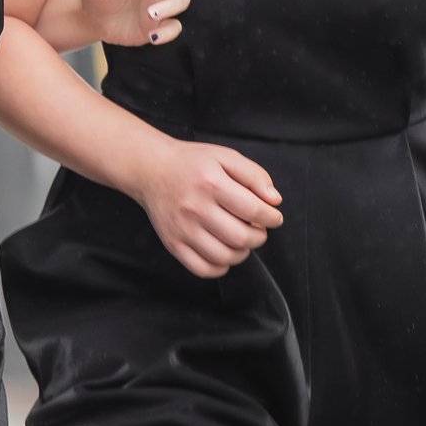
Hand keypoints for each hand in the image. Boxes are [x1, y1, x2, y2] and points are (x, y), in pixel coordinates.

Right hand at [121, 136, 282, 279]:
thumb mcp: (225, 157)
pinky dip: (220, 267)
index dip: (271, 217)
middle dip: (259, 237)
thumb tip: (275, 201)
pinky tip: (224, 253)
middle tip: (258, 229)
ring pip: (224, 257)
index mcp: (211, 183)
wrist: (151, 169)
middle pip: (241, 237)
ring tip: (241, 240)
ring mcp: (182, 229)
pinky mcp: (173, 243)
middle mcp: (195, 208)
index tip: (274, 217)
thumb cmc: (191, 163)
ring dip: (242, 253)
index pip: (253, 210)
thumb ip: (255, 175)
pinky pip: (203, 269)